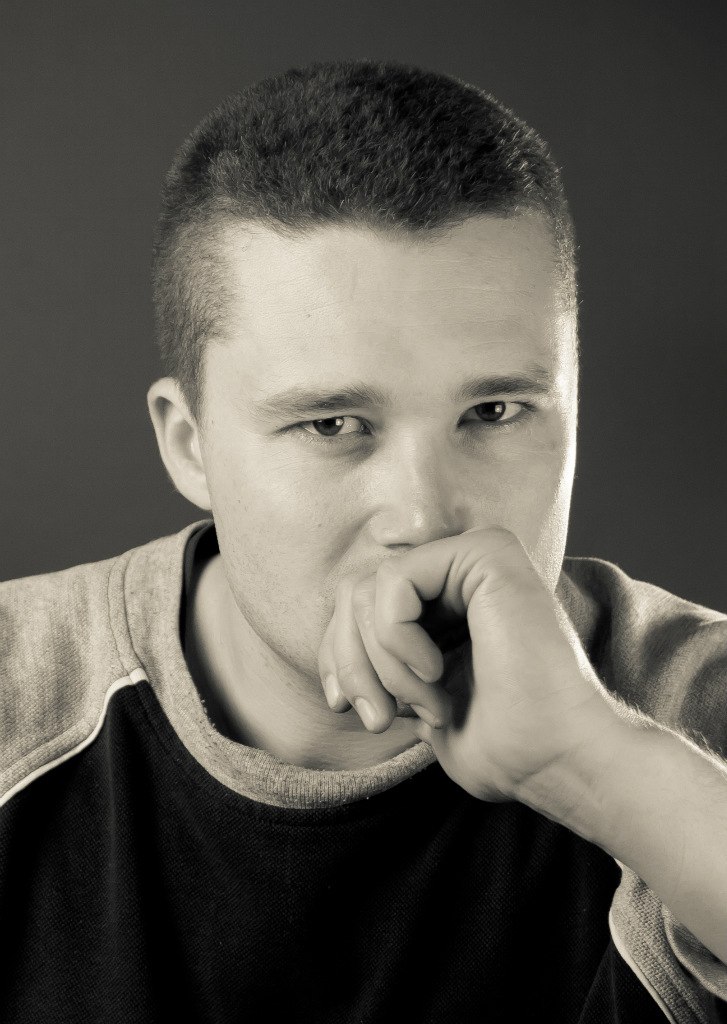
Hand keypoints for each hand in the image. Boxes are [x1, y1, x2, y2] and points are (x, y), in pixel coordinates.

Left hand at [318, 527, 617, 801]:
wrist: (558, 757)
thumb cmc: (503, 744)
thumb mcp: (419, 702)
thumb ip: (385, 666)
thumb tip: (338, 653)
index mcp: (451, 601)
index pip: (358, 607)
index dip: (339, 656)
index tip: (346, 708)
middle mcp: (462, 570)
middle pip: (354, 594)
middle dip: (351, 664)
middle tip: (380, 719)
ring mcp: (476, 555)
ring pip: (367, 589)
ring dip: (380, 663)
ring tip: (429, 704)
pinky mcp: (486, 551)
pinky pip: (394, 581)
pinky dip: (396, 638)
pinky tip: (436, 670)